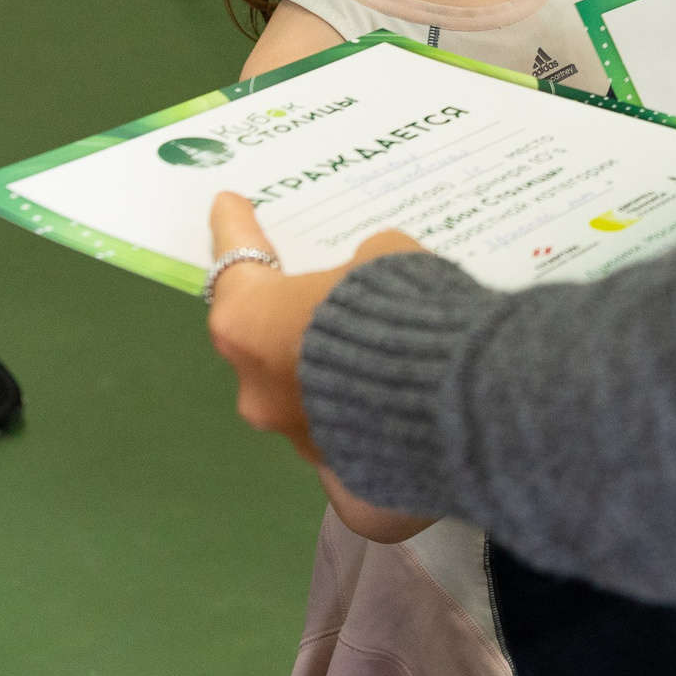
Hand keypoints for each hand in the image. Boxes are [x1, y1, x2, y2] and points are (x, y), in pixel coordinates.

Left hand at [204, 192, 425, 459]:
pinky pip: (342, 426)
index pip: (236, 263)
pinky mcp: (335, 471)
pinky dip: (361, 406)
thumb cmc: (397, 312)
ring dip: (325, 368)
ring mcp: (291, 435)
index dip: (236, 228)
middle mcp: (255, 385)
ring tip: (373, 349)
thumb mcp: (384, 256)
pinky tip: (396, 394)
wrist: (447, 404)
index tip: (228, 204)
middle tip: (316, 290)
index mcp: (250, 323)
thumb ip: (361, 267)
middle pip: (262, 339)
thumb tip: (367, 280)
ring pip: (301, 390)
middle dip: (286, 316)